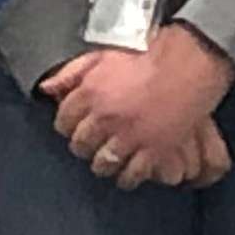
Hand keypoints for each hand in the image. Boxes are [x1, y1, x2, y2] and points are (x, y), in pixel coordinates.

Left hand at [40, 26, 234, 188]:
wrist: (187, 64)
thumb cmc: (147, 57)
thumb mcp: (102, 57)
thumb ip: (71, 73)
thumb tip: (46, 88)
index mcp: (90, 94)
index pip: (63, 121)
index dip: (68, 125)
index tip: (74, 127)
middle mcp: (106, 118)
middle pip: (80, 145)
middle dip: (83, 145)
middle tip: (92, 143)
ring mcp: (130, 136)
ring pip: (103, 163)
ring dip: (103, 163)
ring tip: (108, 159)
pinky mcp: (154, 150)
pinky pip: (132, 174)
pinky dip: (128, 177)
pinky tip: (128, 173)